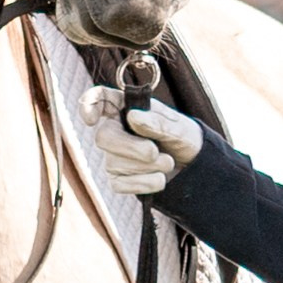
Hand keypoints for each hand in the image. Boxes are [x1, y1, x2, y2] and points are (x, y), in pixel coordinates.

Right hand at [81, 84, 203, 198]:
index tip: (90, 120)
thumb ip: (158, 122)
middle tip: (154, 152)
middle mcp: (116, 130)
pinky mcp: (118, 179)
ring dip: (146, 166)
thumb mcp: (179, 127)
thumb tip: (133, 117)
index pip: (100, 98)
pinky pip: (120, 184)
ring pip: (113, 163)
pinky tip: (160, 178)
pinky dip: (144, 183)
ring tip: (168, 162)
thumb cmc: (183, 137)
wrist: (193, 165)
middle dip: (130, 147)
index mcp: (127, 108)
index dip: (88, 105)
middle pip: (103, 137)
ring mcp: (114, 156)